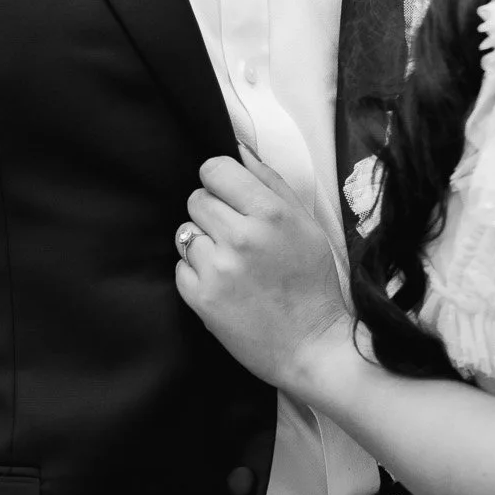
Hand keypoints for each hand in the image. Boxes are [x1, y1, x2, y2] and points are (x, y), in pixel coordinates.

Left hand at [175, 149, 349, 392]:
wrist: (312, 346)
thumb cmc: (314, 283)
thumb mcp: (306, 224)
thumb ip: (271, 183)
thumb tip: (239, 149)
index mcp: (271, 213)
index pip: (215, 169)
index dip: (219, 181)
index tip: (229, 195)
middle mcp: (241, 237)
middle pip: (197, 199)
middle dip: (212, 213)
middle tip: (236, 236)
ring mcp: (218, 269)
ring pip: (185, 232)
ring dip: (203, 244)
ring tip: (231, 264)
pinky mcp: (202, 299)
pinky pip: (180, 267)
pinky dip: (196, 274)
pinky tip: (223, 286)